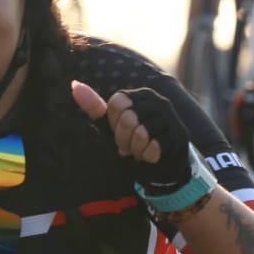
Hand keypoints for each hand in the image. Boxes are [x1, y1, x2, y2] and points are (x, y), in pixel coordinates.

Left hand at [69, 81, 192, 192]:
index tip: (120, 133)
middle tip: (131, 146)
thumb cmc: (133, 146)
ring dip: (136, 151)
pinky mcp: (179, 135)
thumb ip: (95, 108)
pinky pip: (154, 147)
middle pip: (128, 119)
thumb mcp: (110, 129)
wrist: (159, 168)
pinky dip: (148, 157)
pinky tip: (154, 156)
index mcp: (139, 95)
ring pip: (141, 134)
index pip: (116, 104)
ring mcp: (171, 117)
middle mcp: (157, 100)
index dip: (113, 125)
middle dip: (124, 141)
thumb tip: (74, 84)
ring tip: (142, 151)